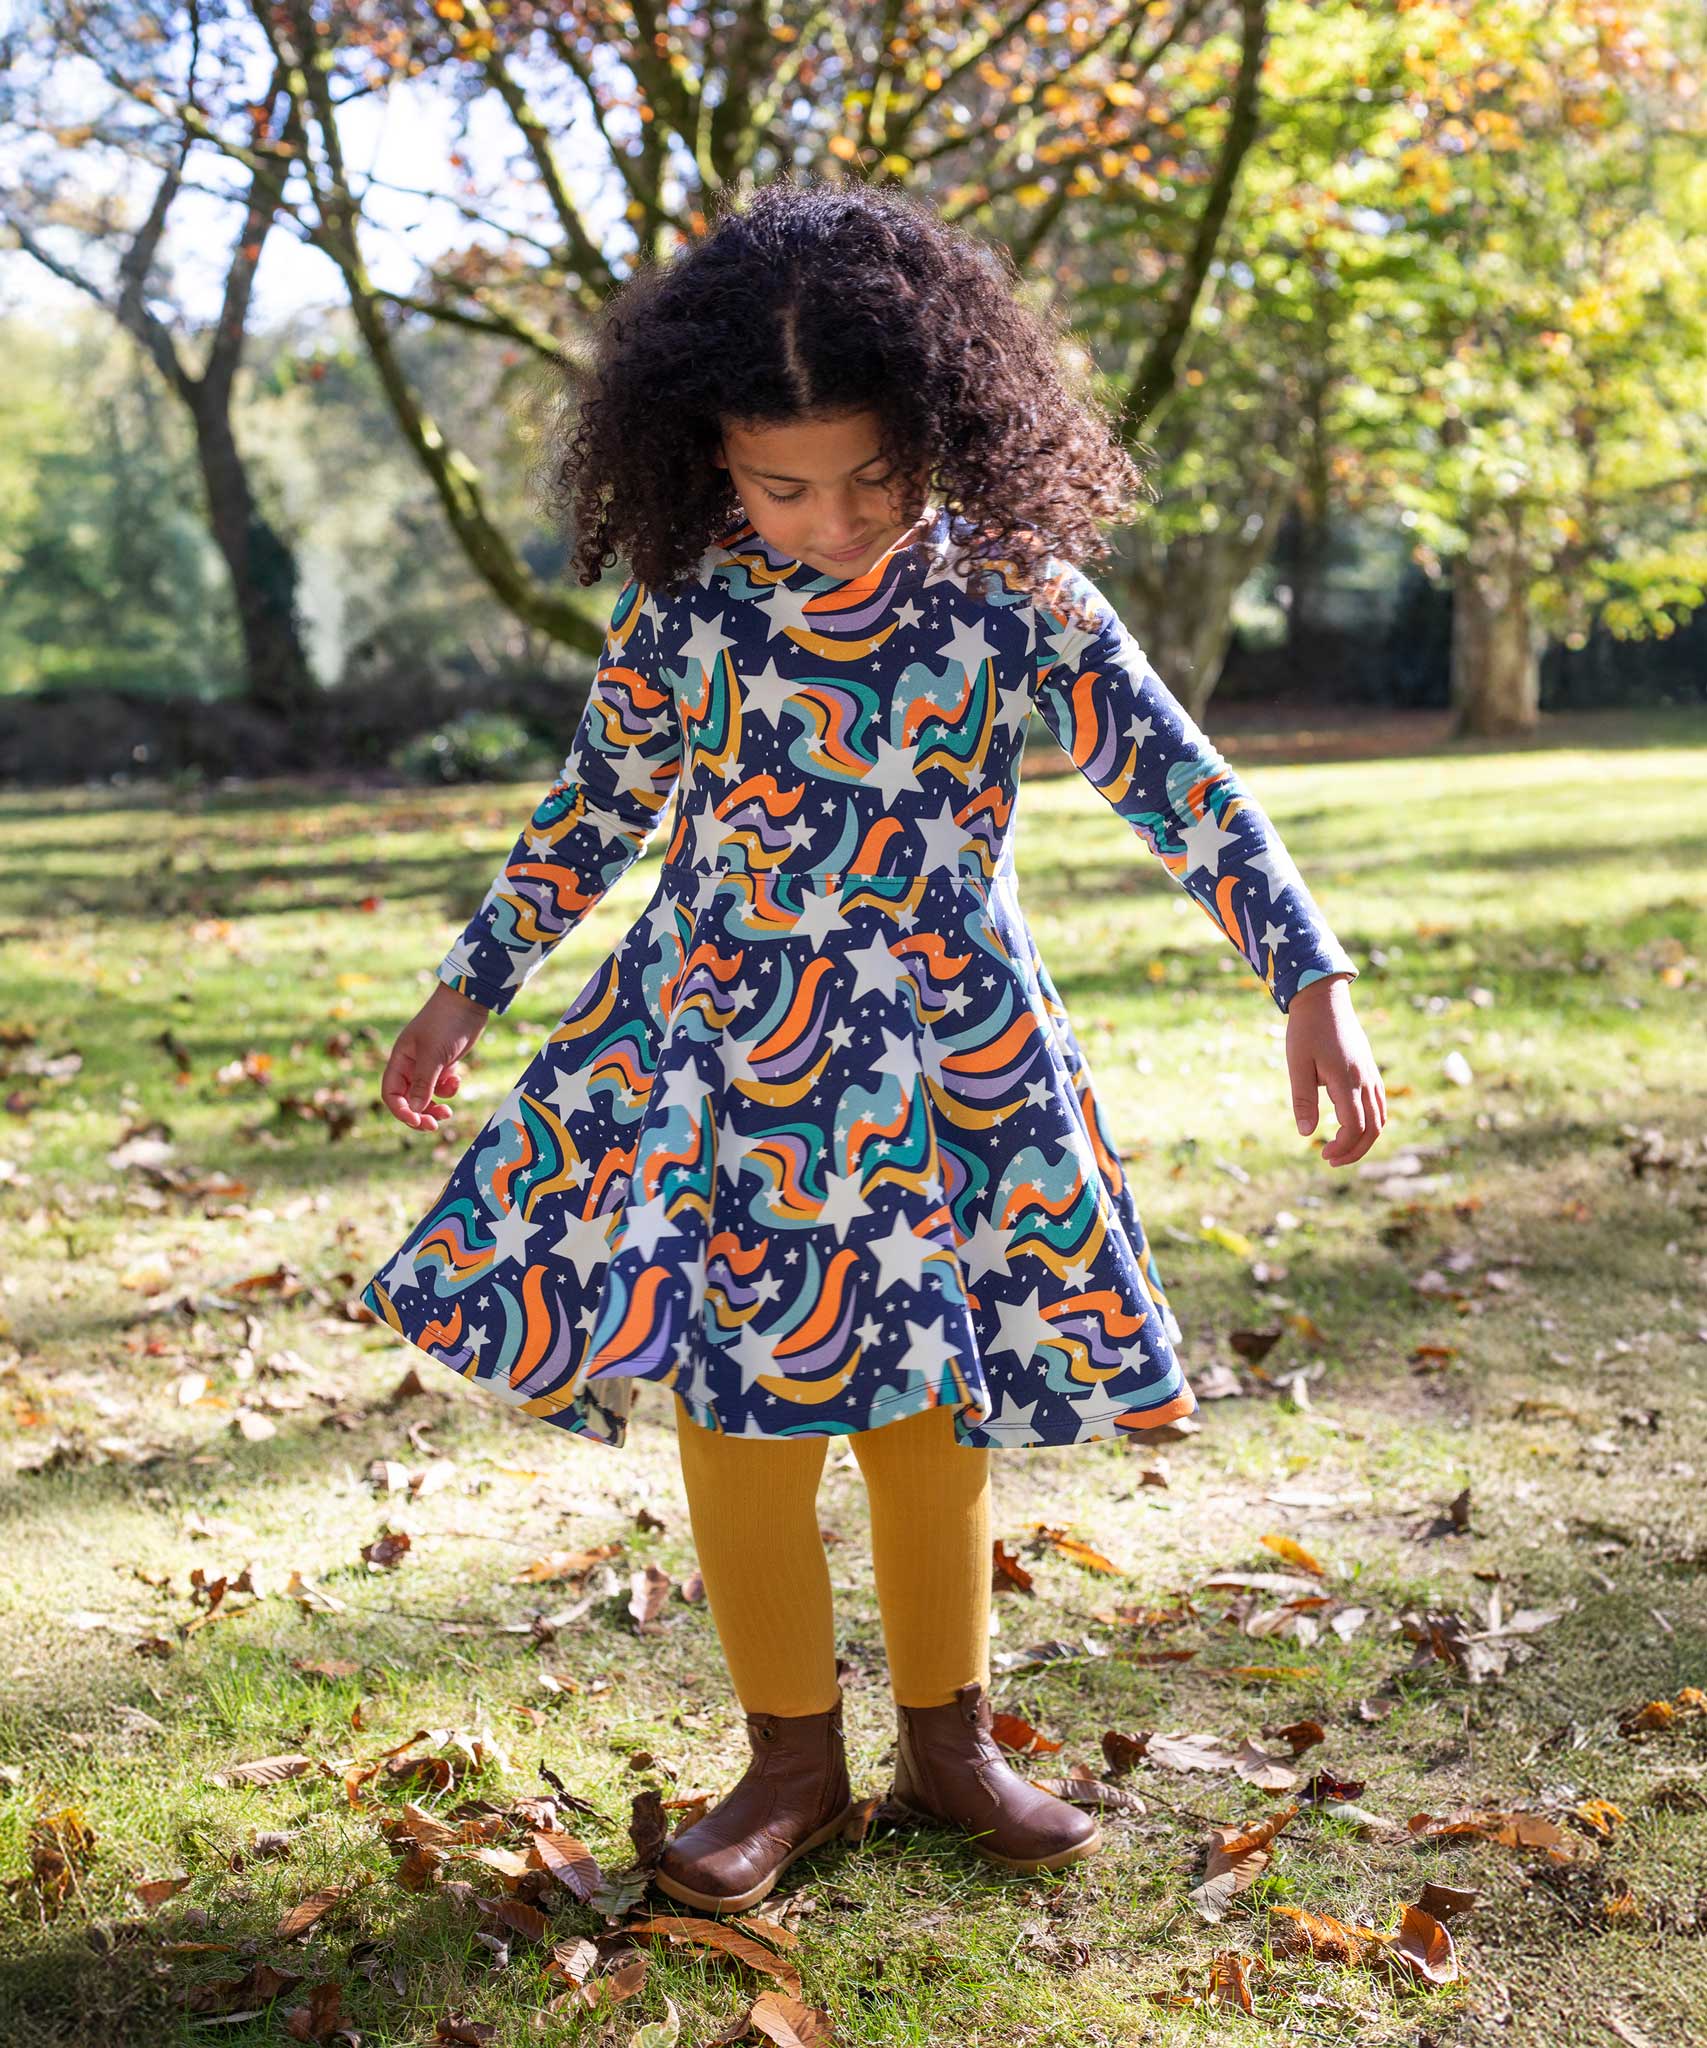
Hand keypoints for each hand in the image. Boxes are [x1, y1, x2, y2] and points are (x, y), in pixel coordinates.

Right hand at [380, 981, 490, 1131]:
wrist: (468, 1001)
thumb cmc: (446, 1023)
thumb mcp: (434, 1055)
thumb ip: (424, 1083)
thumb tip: (415, 1110)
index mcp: (400, 1060)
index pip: (391, 1093)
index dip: (400, 1110)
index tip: (417, 1120)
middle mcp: (411, 1064)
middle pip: (408, 1099)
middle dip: (419, 1114)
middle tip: (433, 1126)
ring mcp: (429, 1064)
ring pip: (426, 1095)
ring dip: (435, 1106)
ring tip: (448, 1113)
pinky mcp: (445, 1063)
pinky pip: (442, 1086)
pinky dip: (449, 1089)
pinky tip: (458, 1078)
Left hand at [1285, 974, 1385, 1166]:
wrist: (1324, 999)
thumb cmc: (1306, 1031)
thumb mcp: (1297, 1065)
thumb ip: (1303, 1100)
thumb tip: (1306, 1133)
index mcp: (1346, 1080)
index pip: (1354, 1126)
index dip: (1343, 1147)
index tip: (1323, 1155)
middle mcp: (1365, 1080)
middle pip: (1373, 1128)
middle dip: (1355, 1151)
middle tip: (1331, 1160)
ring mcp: (1371, 1075)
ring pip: (1380, 1118)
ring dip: (1364, 1139)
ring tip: (1341, 1149)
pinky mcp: (1370, 1071)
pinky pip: (1379, 1105)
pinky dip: (1370, 1123)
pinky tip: (1350, 1127)